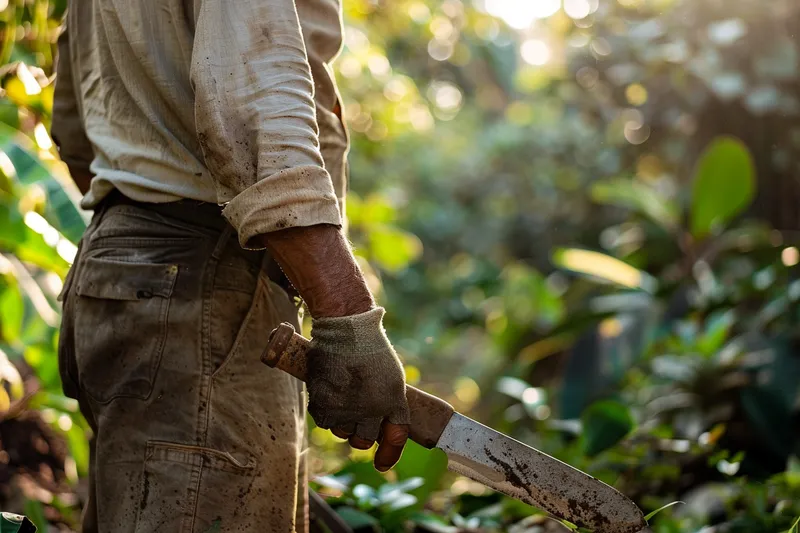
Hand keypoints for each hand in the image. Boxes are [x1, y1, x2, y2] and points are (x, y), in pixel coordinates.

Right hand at [307, 307, 409, 470]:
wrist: (345, 328)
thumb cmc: (370, 348)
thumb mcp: (392, 375)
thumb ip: (390, 404)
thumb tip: (381, 430)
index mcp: (394, 401)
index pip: (396, 438)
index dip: (390, 454)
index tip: (382, 465)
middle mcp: (373, 410)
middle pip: (365, 440)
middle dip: (361, 433)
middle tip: (357, 415)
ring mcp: (348, 409)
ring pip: (344, 433)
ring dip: (343, 422)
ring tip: (344, 397)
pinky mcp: (325, 405)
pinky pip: (326, 423)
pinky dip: (327, 413)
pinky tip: (330, 395)